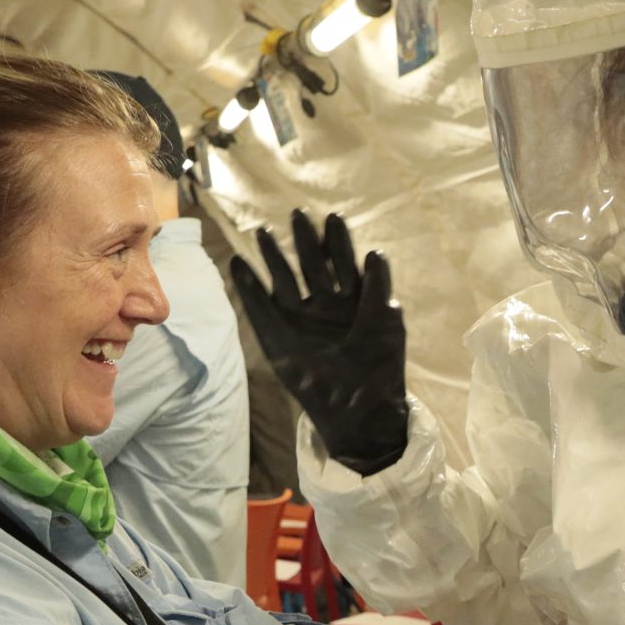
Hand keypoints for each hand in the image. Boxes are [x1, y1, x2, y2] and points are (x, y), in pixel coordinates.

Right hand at [228, 209, 409, 474]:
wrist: (358, 410)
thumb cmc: (378, 367)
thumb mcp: (386, 323)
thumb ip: (378, 287)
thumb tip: (375, 251)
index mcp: (353, 301)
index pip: (343, 262)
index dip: (338, 241)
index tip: (332, 217)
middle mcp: (326, 307)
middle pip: (312, 264)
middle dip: (305, 240)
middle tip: (297, 214)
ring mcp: (302, 321)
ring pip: (285, 279)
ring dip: (273, 256)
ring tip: (261, 232)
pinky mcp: (279, 337)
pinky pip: (259, 307)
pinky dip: (248, 286)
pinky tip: (238, 264)